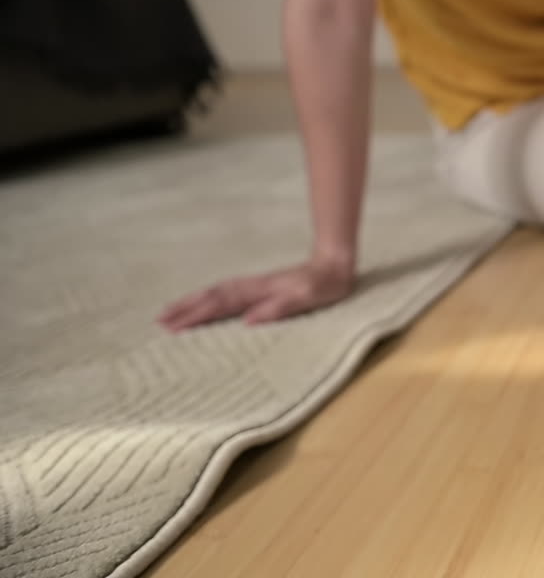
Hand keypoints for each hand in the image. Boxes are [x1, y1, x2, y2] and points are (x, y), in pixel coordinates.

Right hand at [158, 257, 354, 330]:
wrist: (335, 265)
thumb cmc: (324, 285)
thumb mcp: (308, 299)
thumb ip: (280, 308)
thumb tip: (248, 321)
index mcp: (260, 291)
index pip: (221, 303)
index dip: (197, 315)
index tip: (174, 327)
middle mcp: (252, 286)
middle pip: (212, 296)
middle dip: (186, 308)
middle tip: (159, 322)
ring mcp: (255, 286)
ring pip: (216, 293)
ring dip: (193, 302)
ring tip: (170, 313)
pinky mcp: (259, 289)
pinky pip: (226, 294)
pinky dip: (209, 299)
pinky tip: (203, 305)